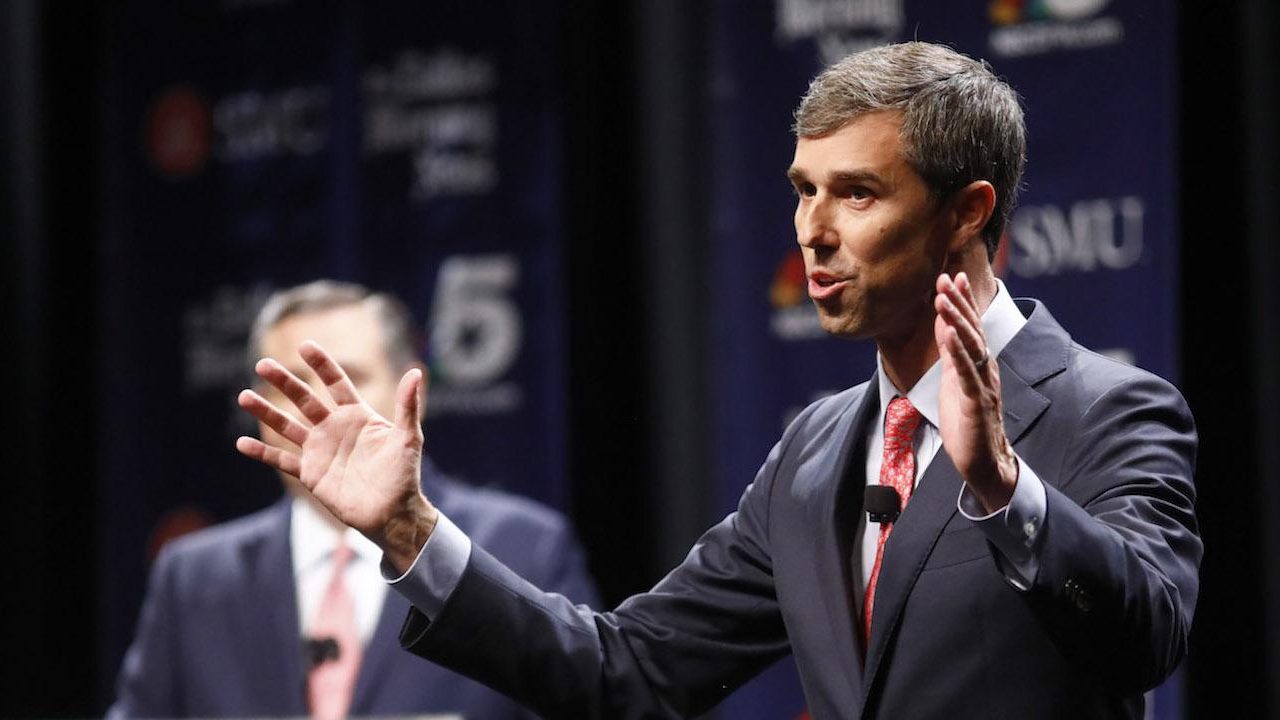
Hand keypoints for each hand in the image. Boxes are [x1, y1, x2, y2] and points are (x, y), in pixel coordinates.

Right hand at [235, 340, 436, 572]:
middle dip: (284, 382)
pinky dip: (262, 452)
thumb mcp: (408, 438)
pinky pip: (282, 460)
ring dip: (266, 412)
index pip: (336, 383)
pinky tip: (241, 443)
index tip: (305, 346)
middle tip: (262, 364)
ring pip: (287, 426)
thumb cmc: (404, 475)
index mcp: (357, 415)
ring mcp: (320, 450)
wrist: (392, 513)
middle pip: (305, 400)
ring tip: (244, 396)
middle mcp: (334, 429)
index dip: (321, 365)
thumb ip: (408, 405)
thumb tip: (417, 371)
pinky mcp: (310, 473)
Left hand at [934, 272, 1017, 512]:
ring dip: (956, 319)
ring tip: (942, 297)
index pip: (971, 326)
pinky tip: (948, 333)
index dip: (962, 301)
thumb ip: (951, 353)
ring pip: (971, 345)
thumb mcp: (955, 380)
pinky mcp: (976, 401)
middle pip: (972, 329)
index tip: (953, 275)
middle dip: (958, 301)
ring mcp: (983, 383)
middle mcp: (985, 368)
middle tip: (945, 276)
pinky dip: (957, 351)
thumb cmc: (968, 421)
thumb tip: (944, 325)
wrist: (983, 461)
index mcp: (979, 363)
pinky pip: (967, 372)